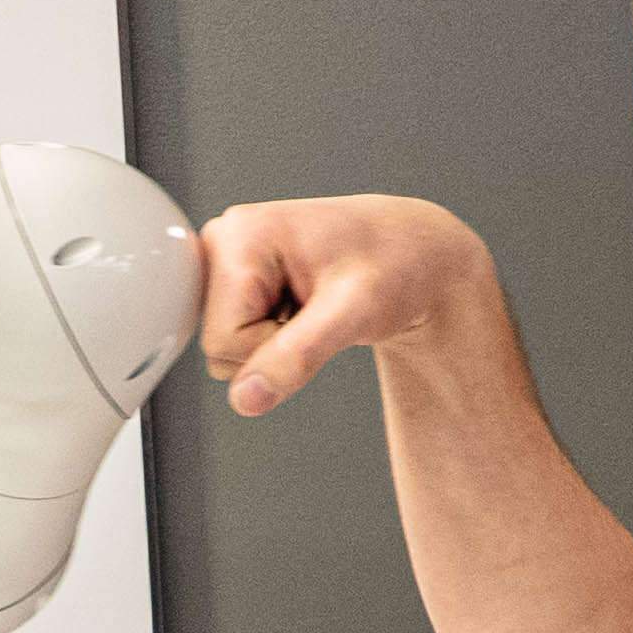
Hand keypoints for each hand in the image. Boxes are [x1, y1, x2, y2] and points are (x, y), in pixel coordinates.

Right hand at [195, 195, 504, 415]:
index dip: (271, 347)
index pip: (222, 339)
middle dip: (270, 345)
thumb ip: (296, 357)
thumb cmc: (395, 265)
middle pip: (216, 343)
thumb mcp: (354, 314)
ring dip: (272, 341)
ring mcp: (228, 257)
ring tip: (311, 306)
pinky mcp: (237, 275)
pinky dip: (271, 333)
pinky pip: (235, 335)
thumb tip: (245, 397)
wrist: (416, 255)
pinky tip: (301, 306)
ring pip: (223, 345)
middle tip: (315, 312)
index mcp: (242, 235)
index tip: (315, 317)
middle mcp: (225, 240)